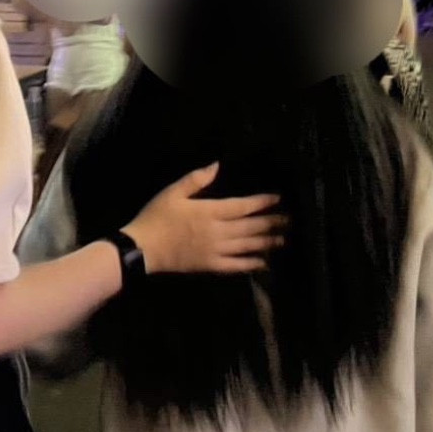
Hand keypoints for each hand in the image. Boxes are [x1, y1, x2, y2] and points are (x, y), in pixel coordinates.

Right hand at [122, 162, 282, 274]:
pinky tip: (264, 263)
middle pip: (250, 226)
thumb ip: (196, 179)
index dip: (262, 202)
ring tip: (283, 239)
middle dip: (271, 222)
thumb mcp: (173, 192)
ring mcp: (215, 250)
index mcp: (209, 211)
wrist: (142, 249)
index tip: (278, 198)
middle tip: (289, 220)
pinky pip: (236, 266)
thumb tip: (217, 165)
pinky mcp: (210, 266)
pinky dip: (251, 264)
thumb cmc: (157, 217)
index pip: (242, 206)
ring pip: (247, 246)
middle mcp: (217, 231)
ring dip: (266, 242)